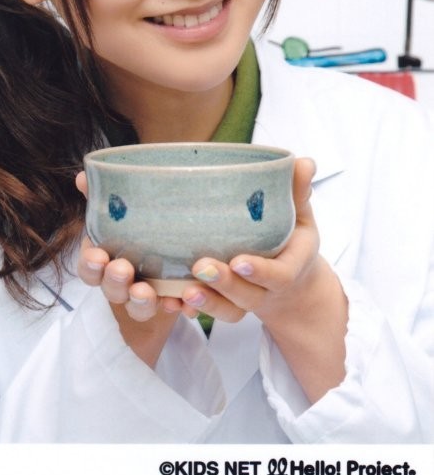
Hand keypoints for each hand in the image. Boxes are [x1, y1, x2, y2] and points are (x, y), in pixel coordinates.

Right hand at [75, 172, 194, 366]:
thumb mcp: (120, 209)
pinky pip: (174, 310)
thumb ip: (101, 194)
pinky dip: (178, 307)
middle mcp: (121, 283)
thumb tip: (82, 175)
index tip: (98, 256)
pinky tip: (185, 303)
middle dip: (116, 282)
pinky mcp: (171, 302)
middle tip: (123, 270)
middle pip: (112, 290)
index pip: (89, 269)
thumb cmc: (136, 225)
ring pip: (139, 307)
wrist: (170, 244)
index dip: (90, 266)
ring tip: (149, 292)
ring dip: (142, 301)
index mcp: (104, 259)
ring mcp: (145, 297)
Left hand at [178, 158, 347, 400]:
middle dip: (225, 284)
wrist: (291, 282)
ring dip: (206, 302)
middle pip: (248, 296)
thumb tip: (304, 161)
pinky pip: (209, 313)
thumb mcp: (300, 215)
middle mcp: (267, 291)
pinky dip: (189, 310)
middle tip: (200, 267)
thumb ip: (298, 191)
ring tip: (184, 290)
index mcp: (290, 268)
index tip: (238, 261)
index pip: (278, 276)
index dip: (259, 271)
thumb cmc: (291, 238)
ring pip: (228, 311)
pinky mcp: (225, 305)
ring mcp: (246, 301)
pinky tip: (169, 301)